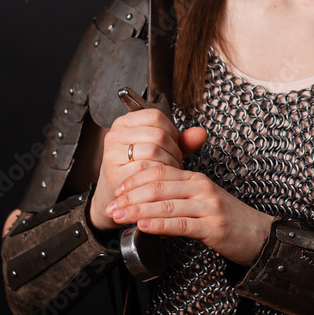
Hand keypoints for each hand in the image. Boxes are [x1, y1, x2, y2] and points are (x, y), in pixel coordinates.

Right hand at [88, 108, 206, 230]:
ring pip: (153, 151)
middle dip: (174, 150)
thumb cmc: (140, 170)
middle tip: (176, 162)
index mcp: (124, 123)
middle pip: (157, 134)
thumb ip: (181, 140)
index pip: (155, 116)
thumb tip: (202, 133)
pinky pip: (145, 171)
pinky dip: (160, 176)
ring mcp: (111, 154)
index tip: (174, 144)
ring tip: (170, 172)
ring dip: (169, 164)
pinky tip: (162, 181)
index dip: (171, 131)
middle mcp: (114, 135)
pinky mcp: (114, 174)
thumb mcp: (160, 150)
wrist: (118, 198)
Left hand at [105, 164, 275, 265]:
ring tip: (120, 217)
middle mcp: (201, 188)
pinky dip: (159, 224)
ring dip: (138, 211)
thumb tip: (148, 210)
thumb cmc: (229, 220)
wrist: (260, 235)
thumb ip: (177, 201)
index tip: (118, 191)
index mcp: (196, 179)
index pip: (160, 171)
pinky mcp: (212, 226)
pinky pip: (181, 223)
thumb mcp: (202, 203)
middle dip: (131, 196)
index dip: (135, 179)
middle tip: (112, 207)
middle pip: (159, 186)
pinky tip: (144, 227)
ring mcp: (207, 206)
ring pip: (165, 204)